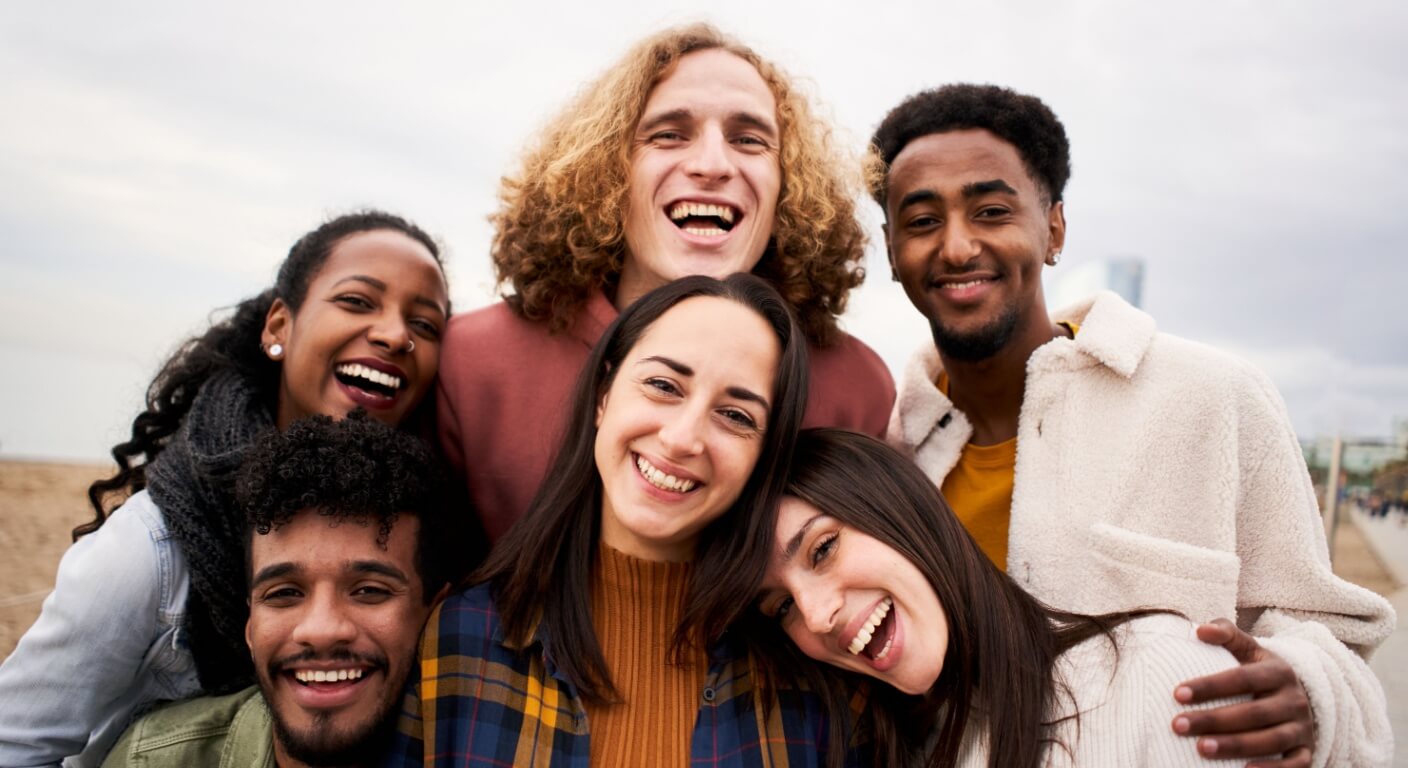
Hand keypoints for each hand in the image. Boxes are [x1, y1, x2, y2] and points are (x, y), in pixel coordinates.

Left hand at [1171, 618, 1311, 766]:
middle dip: (1214, 720)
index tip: (1177, 693)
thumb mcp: (1248, 649)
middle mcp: (1295, 700)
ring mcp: (1302, 728)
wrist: (1296, 698)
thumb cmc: (1258, 672)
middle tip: (1179, 725)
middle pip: (1254, 712)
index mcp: (1279, 671)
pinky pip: (1294, 765)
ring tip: (1201, 749)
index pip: (1243, 678)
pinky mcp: (1306, 752)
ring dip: (1236, 746)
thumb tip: (1200, 630)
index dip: (1211, 685)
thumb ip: (1226, 633)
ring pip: (1271, 740)